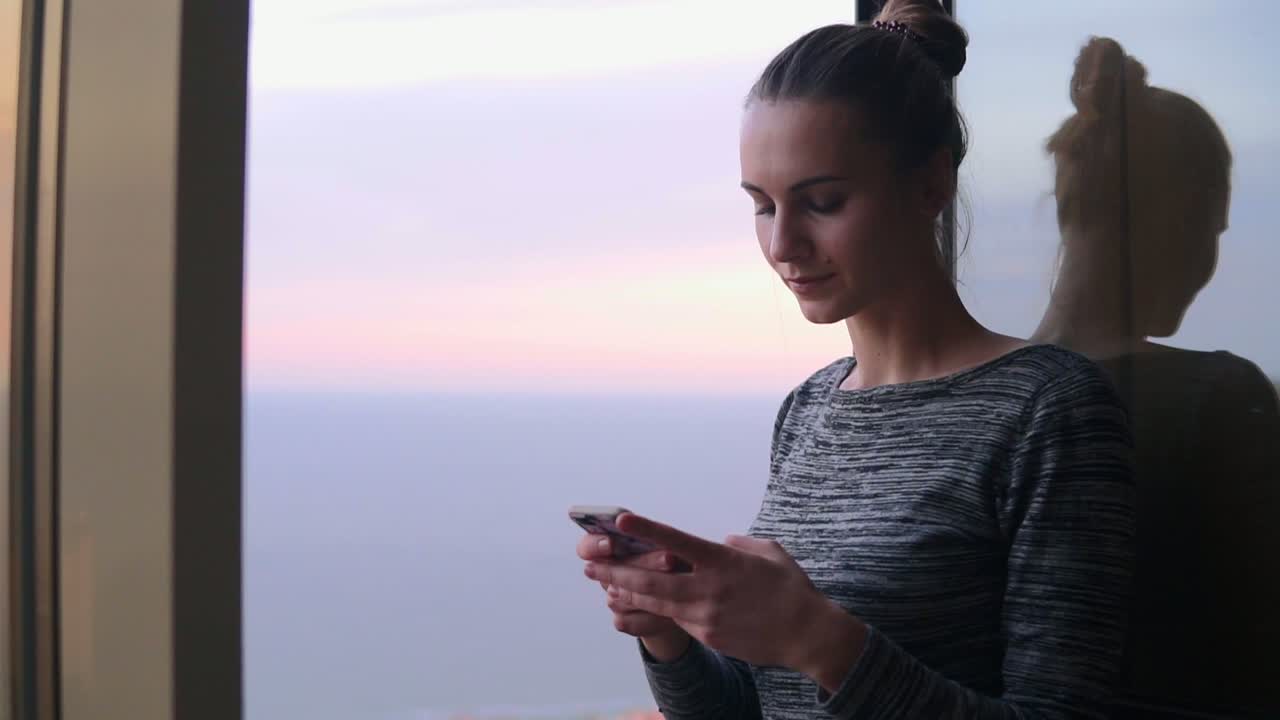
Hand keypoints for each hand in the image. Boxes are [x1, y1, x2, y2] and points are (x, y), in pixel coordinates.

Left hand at [583, 513, 866, 686]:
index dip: (646, 528)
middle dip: (618, 571)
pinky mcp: (708, 635)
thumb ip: (740, 544)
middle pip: (652, 580)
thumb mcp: (768, 552)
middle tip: (591, 564)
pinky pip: (674, 620)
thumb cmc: (790, 587)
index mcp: (723, 561)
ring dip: (626, 593)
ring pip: (656, 603)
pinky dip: (652, 611)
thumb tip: (721, 543)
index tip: (621, 517)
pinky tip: (634, 605)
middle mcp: (710, 588)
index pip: (677, 541)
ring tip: (603, 583)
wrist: (807, 634)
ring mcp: (707, 615)